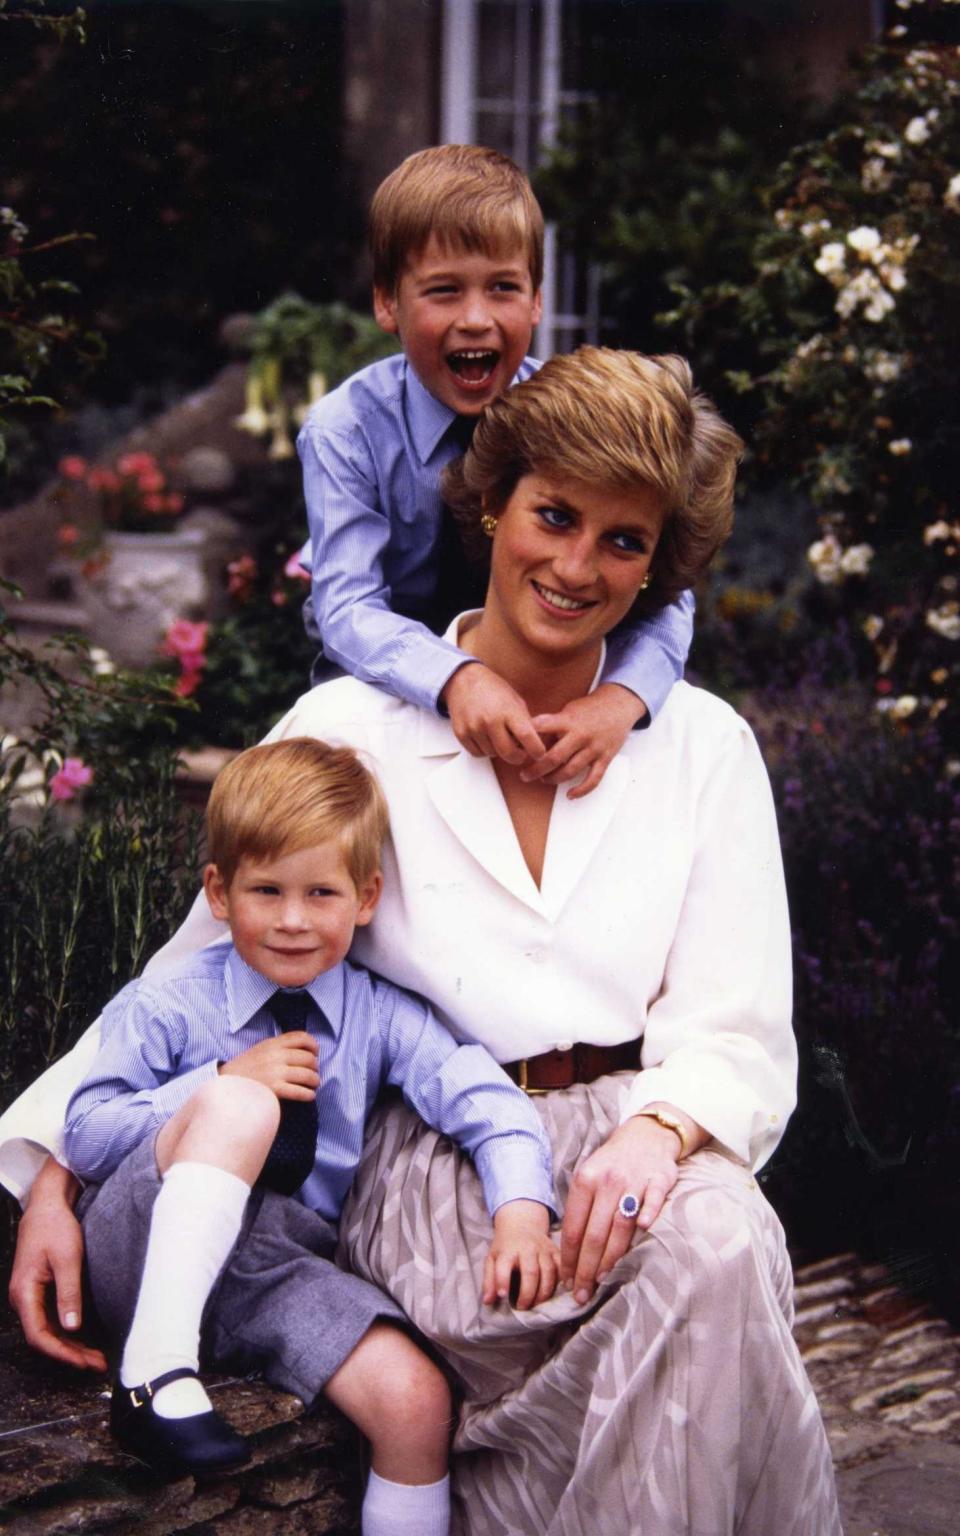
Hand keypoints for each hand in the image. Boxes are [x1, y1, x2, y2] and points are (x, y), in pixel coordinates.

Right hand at [8, 1156, 106, 1371]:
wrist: (47, 1205)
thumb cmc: (55, 1227)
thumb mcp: (67, 1258)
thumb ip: (69, 1293)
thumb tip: (72, 1327)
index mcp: (24, 1292)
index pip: (39, 1335)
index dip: (61, 1352)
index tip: (84, 1362)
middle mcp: (22, 1298)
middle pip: (44, 1337)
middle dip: (70, 1353)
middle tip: (98, 1363)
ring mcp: (30, 1296)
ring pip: (48, 1330)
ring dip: (71, 1345)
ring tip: (96, 1357)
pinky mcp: (40, 1291)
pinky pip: (51, 1319)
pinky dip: (69, 1330)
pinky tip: (86, 1338)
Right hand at [220, 1032, 319, 1099]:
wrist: (225, 1087)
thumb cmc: (244, 1070)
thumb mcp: (259, 1050)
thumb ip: (278, 1047)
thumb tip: (303, 1049)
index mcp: (272, 1044)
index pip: (301, 1037)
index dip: (313, 1045)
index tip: (315, 1053)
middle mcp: (275, 1056)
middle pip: (308, 1058)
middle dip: (315, 1067)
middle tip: (313, 1073)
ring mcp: (275, 1072)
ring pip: (308, 1075)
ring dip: (315, 1081)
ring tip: (313, 1085)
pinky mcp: (274, 1089)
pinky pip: (300, 1091)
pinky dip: (308, 1094)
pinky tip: (309, 1096)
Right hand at [441, 663, 545, 766]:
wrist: (464, 680)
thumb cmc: (493, 689)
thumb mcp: (516, 701)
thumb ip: (525, 722)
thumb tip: (534, 744)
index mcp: (508, 710)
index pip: (527, 737)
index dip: (537, 750)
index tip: (539, 753)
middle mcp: (490, 720)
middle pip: (509, 753)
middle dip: (518, 757)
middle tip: (520, 753)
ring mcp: (474, 728)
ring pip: (493, 755)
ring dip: (498, 751)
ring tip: (498, 736)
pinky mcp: (461, 733)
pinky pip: (477, 753)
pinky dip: (484, 750)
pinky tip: (486, 737)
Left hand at [482, 1199, 557, 1310]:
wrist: (522, 1223)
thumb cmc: (506, 1247)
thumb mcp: (492, 1259)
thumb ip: (489, 1281)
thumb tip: (487, 1302)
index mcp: (508, 1250)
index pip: (504, 1266)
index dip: (502, 1281)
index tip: (502, 1296)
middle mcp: (527, 1248)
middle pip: (531, 1273)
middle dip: (527, 1294)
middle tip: (522, 1308)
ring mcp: (544, 1249)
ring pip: (549, 1273)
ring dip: (544, 1293)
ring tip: (536, 1305)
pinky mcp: (556, 1251)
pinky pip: (562, 1269)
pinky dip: (560, 1283)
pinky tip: (554, 1295)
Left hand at [523, 684, 646, 799]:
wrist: (619, 704)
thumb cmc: (590, 708)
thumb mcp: (569, 710)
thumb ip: (553, 725)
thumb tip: (532, 739)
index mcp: (569, 720)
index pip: (544, 727)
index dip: (529, 737)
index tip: (516, 747)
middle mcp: (580, 735)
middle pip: (554, 757)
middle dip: (536, 769)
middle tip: (525, 775)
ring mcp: (594, 748)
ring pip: (570, 770)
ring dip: (553, 779)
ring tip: (543, 780)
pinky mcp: (605, 758)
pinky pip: (593, 779)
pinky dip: (581, 790)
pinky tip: (570, 795)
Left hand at [560, 1114, 690, 1304]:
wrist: (644, 1136)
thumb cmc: (612, 1164)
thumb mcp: (589, 1177)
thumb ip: (580, 1209)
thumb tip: (567, 1252)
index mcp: (585, 1181)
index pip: (574, 1228)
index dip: (569, 1258)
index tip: (566, 1281)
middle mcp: (607, 1181)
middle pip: (594, 1234)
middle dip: (585, 1268)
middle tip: (581, 1293)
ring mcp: (633, 1180)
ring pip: (619, 1225)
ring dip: (610, 1256)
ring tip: (601, 1280)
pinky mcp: (658, 1180)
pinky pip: (653, 1199)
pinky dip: (647, 1213)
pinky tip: (643, 1230)